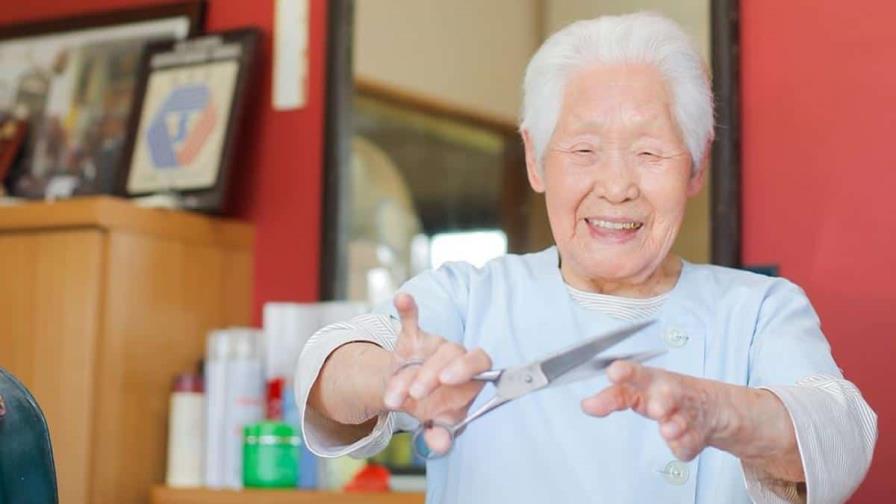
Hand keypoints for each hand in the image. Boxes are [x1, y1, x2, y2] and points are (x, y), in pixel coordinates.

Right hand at [383, 293, 491, 453]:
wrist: (408, 394)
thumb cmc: (433, 406)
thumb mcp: (438, 423)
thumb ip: (441, 434)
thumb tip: (440, 445)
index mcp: (470, 376)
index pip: (480, 362)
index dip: (466, 367)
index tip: (448, 379)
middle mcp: (456, 355)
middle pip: (451, 354)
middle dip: (431, 374)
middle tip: (417, 394)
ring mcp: (434, 344)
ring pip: (427, 350)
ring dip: (408, 374)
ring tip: (394, 398)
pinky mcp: (413, 337)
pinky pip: (412, 320)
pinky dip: (408, 308)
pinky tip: (403, 299)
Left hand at [580, 360, 801, 480]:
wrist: (710, 407)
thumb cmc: (664, 394)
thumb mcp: (637, 390)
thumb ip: (611, 398)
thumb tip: (586, 405)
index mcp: (652, 379)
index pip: (637, 374)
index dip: (626, 373)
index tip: (614, 372)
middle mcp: (670, 394)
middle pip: (668, 394)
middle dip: (663, 401)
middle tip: (654, 408)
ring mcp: (686, 413)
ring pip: (681, 420)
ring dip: (675, 425)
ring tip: (668, 429)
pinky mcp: (698, 434)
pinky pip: (689, 443)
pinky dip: (683, 445)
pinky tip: (679, 443)